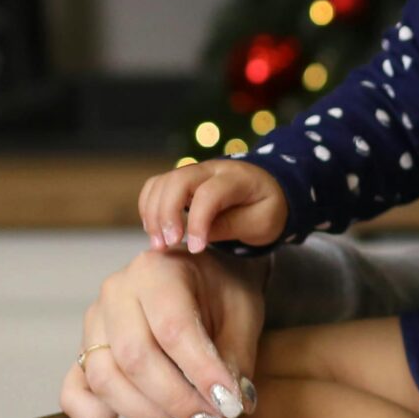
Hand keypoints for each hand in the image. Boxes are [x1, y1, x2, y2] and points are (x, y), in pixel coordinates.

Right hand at [63, 246, 268, 417]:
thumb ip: (234, 359)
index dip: (201, 373)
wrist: (203, 279)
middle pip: (134, 358)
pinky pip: (74, 393)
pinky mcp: (82, 354)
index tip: (229, 405)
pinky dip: (99, 417)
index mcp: (156, 271)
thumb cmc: (222, 292)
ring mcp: (92, 324)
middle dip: (176, 400)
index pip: (173, 328)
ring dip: (147, 414)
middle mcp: (116, 293)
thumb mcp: (243, 313)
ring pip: (105, 379)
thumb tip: (228, 406)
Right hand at [138, 159, 288, 252]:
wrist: (270, 189)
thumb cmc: (267, 207)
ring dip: (153, 214)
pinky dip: (148, 208)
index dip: (197, 222)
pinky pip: (156, 187)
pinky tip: (155, 231)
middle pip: (177, 180)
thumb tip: (195, 236)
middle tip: (166, 246)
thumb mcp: (261, 222)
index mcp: (238, 178)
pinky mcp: (181, 180)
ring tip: (159, 244)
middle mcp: (212, 168)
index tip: (195, 248)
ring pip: (161, 182)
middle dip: (166, 215)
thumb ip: (230, 226)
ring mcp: (194, 172)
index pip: (209, 193)